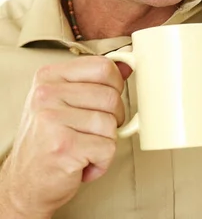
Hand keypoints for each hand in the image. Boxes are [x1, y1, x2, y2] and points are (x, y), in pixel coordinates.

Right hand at [1, 56, 125, 217]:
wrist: (25, 183)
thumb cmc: (48, 140)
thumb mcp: (64, 100)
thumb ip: (95, 81)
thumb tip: (127, 66)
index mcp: (49, 77)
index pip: (102, 66)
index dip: (116, 84)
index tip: (107, 98)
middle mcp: (47, 95)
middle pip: (111, 96)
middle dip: (113, 117)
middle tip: (93, 131)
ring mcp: (53, 120)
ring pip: (111, 123)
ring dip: (105, 142)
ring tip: (84, 147)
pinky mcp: (64, 147)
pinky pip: (108, 147)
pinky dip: (102, 161)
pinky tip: (82, 162)